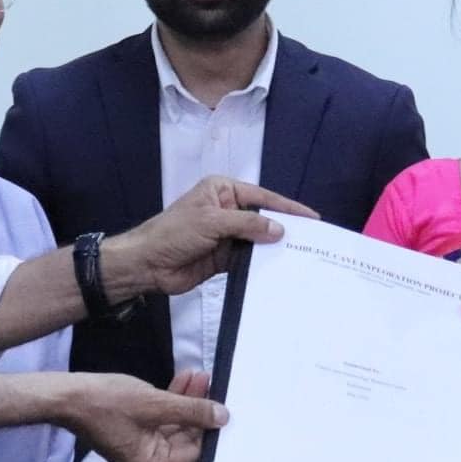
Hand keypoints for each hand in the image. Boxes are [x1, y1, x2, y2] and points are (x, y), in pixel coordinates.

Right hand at [68, 370, 223, 461]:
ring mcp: (141, 445)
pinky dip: (172, 399)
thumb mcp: (155, 404)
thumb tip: (223, 417)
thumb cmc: (107, 403)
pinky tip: (186, 379)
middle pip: (185, 437)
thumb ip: (191, 411)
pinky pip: (161, 417)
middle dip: (199, 409)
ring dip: (187, 399)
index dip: (210, 429)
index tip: (227, 409)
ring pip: (174, 423)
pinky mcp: (136, 429)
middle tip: (215, 384)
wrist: (67, 395)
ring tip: (201, 376)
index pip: (193, 452)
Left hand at [107, 177, 316, 297]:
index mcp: (223, 191)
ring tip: (302, 256)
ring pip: (257, 240)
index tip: (312, 217)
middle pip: (262, 218)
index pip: (262, 197)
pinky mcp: (224, 258)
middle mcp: (227, 210)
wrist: (147, 264)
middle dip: (284, 228)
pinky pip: (248, 259)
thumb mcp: (212, 222)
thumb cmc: (174, 233)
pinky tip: (280, 270)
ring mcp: (226, 235)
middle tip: (313, 240)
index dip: (287, 207)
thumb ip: (247, 224)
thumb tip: (279, 230)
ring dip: (274, 249)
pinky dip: (261, 264)